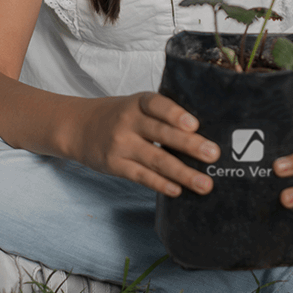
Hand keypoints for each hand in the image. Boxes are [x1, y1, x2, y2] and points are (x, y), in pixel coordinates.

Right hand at [74, 92, 219, 197]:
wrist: (78, 127)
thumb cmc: (119, 116)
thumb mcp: (136, 105)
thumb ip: (163, 115)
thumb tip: (203, 135)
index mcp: (138, 102)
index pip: (157, 105)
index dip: (175, 114)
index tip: (194, 124)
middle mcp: (128, 122)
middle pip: (162, 134)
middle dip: (190, 145)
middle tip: (213, 155)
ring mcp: (121, 145)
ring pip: (156, 160)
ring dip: (183, 173)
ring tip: (205, 184)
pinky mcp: (115, 165)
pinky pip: (141, 176)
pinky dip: (161, 184)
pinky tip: (178, 190)